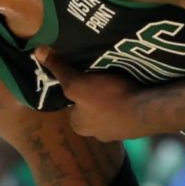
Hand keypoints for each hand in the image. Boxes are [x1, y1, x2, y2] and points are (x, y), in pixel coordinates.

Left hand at [33, 47, 150, 140]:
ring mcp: (118, 132)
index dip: (77, 87)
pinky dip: (128, 102)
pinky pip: (127, 111)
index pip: (72, 103)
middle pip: (91, 107)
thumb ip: (59, 69)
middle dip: (96, 94)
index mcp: (78, 126)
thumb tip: (37, 51)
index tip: (86, 74)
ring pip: (110, 110)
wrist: (147, 110)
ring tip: (119, 80)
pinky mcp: (135, 128)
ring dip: (114, 98)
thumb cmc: (107, 98)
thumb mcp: (77, 82)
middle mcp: (96, 134)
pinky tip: (133, 90)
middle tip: (103, 76)